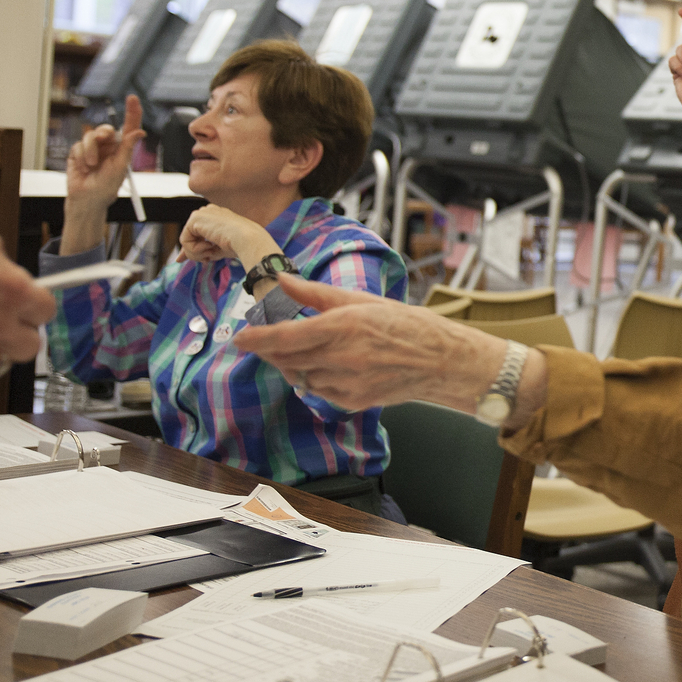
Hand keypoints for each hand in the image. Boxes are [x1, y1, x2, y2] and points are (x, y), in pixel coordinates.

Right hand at [64, 94, 145, 214]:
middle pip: (106, 129)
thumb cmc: (107, 187)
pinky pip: (78, 145)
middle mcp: (108, 147)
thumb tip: (140, 132)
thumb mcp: (120, 167)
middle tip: (104, 138)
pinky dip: (82, 157)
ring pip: (90, 136)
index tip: (132, 98)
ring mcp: (93, 148)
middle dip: (103, 132)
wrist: (87, 199)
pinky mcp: (78, 152)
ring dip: (91, 151)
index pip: (129, 127)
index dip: (132, 112)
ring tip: (92, 166)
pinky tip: (84, 168)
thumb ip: (127, 148)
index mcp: (122, 149)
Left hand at [179, 204, 278, 268]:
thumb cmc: (240, 245)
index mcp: (217, 217)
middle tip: (206, 260)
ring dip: (197, 253)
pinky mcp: (195, 218)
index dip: (194, 247)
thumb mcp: (219, 248)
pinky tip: (209, 247)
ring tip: (211, 253)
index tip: (195, 259)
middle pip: (190, 236)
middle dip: (194, 252)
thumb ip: (204, 250)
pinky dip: (194, 250)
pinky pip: (184, 240)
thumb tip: (182, 258)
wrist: (247, 239)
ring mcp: (201, 213)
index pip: (199, 232)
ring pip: (186, 240)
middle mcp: (208, 212)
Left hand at [232, 275, 508, 413]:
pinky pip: (320, 391)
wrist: (442, 361)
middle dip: (271, 350)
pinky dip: (315, 378)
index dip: (258, 338)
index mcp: (344, 326)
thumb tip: (282, 280)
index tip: (239, 337)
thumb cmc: (407, 325)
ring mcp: (348, 383)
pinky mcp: (354, 401)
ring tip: (306, 349)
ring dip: (294, 364)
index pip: (287, 335)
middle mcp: (343, 357)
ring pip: (301, 376)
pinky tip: (330, 366)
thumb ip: (317, 294)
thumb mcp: (362, 301)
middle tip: (264, 338)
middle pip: (287, 358)